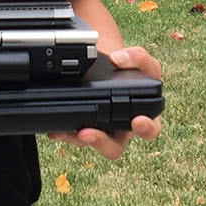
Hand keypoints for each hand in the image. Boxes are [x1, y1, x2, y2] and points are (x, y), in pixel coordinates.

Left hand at [47, 46, 162, 159]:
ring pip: (87, 143)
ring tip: (66, 129)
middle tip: (87, 133)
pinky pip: (71, 135)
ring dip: (76, 138)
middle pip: (114, 148)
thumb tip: (118, 59)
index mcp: (143, 118)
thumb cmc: (130, 70)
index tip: (137, 120)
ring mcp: (100, 131)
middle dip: (100, 142)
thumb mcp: (141, 61)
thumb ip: (136, 57)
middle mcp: (121, 131)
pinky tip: (55, 127)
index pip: (150, 130)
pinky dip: (62, 131)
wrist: (111, 68)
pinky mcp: (81, 128)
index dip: (145, 128)